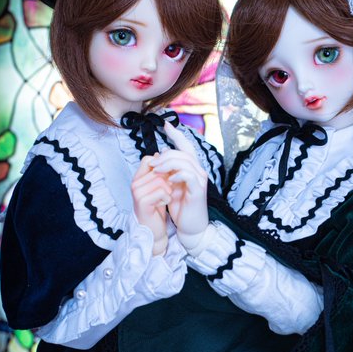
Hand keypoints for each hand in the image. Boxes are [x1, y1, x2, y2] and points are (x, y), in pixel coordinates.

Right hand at [131, 156, 171, 255]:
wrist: (154, 231)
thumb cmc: (156, 209)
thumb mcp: (159, 187)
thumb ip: (160, 172)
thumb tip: (162, 153)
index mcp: (138, 178)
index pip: (149, 160)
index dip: (162, 166)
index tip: (167, 179)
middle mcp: (135, 183)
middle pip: (158, 170)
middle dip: (168, 181)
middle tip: (166, 194)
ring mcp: (137, 192)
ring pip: (161, 180)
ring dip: (168, 191)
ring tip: (164, 200)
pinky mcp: (142, 201)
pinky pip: (161, 192)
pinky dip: (166, 198)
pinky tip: (162, 205)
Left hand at [149, 122, 208, 249]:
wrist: (190, 227)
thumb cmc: (180, 207)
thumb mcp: (170, 185)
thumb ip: (167, 170)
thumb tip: (160, 153)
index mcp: (191, 168)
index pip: (185, 146)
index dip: (176, 134)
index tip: (165, 124)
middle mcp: (198, 171)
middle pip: (183, 152)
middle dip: (166, 154)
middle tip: (152, 162)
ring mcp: (200, 180)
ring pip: (184, 161)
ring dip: (168, 163)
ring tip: (156, 170)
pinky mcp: (198, 190)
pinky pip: (188, 175)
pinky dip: (178, 174)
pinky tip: (169, 179)